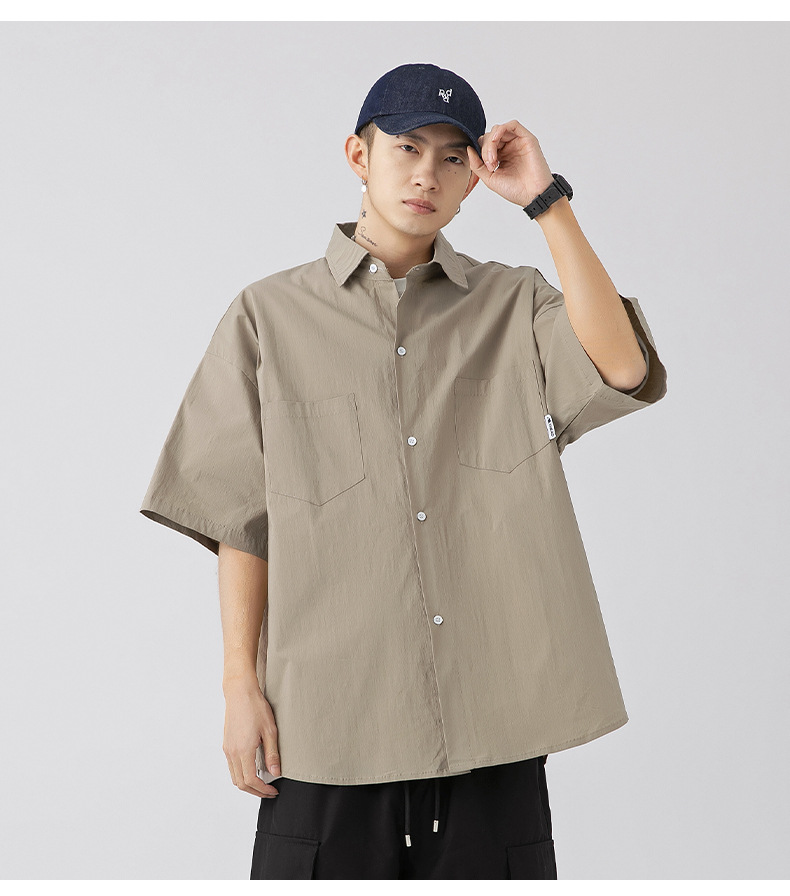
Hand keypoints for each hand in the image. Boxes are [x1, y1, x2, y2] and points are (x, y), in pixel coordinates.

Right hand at [222, 677, 280, 797]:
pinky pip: (232, 766)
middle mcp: (232, 752)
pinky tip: (253, 769)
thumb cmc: (256, 707)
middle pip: (241, 783)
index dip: (262, 790)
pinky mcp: (226, 744)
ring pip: (234, 776)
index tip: (273, 791)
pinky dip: (241, 774)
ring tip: (262, 783)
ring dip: (247, 784)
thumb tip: (275, 773)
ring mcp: (227, 748)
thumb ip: (272, 754)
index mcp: (244, 750)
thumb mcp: (270, 730)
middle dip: (255, 791)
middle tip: (269, 792)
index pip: (251, 780)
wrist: (240, 692)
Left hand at [467, 119, 554, 207]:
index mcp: (501, 156)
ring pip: (498, 130)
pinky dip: (500, 130)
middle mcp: (509, 148)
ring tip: (493, 159)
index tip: (487, 168)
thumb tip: (469, 149)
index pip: (485, 144)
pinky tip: (495, 141)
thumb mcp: (489, 178)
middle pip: (490, 136)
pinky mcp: (527, 139)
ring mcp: (518, 142)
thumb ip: (477, 164)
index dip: (481, 152)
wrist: (532, 195)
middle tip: (491, 165)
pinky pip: (512, 125)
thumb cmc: (515, 190)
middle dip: (485, 149)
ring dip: (491, 143)